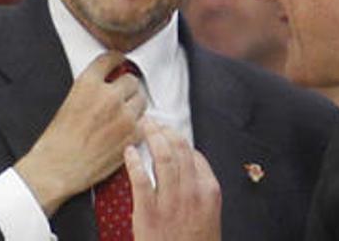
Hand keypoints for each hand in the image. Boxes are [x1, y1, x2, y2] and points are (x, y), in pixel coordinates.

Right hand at [14, 52, 146, 215]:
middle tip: (122, 97)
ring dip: (135, 106)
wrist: (57, 167)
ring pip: (141, 100)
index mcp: (88, 84)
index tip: (120, 62)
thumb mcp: (68, 101)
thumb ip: (90, 88)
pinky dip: (137, 126)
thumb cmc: (57, 140)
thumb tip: (105, 83)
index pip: (110, 59)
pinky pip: (144, 123)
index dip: (117, 60)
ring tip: (123, 116)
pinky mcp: (133, 134)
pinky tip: (126, 132)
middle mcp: (108, 96)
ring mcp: (123, 115)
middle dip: (127, 88)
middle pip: (131, 80)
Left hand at [127, 120, 221, 240]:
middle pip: (179, 149)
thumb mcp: (208, 217)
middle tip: (153, 122)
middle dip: (165, 130)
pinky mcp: (148, 212)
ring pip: (163, 157)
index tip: (169, 133)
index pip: (195, 155)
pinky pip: (141, 179)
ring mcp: (170, 202)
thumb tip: (188, 170)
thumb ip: (199, 192)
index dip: (179, 140)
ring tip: (142, 127)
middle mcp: (192, 192)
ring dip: (152, 137)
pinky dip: (134, 162)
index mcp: (209, 192)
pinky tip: (129, 152)